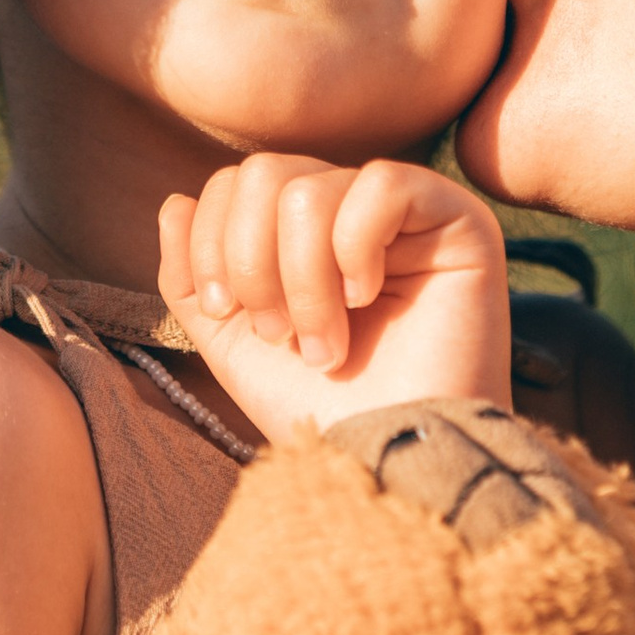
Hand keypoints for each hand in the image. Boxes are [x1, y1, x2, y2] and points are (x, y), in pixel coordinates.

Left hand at [157, 154, 513, 446]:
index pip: (235, 184)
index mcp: (306, 231)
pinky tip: (368, 299)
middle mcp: (354, 209)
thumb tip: (176, 201)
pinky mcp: (458, 218)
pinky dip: (355, 249)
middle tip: (281, 336)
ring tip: (325, 344)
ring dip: (302, 282)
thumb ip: (194, 277)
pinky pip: (381, 184)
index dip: (212, 246)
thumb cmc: (319, 408)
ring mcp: (408, 211)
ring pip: (309, 190)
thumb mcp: (232, 342)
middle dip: (251, 263)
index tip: (232, 317)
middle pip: (263, 173)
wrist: (386, 461)